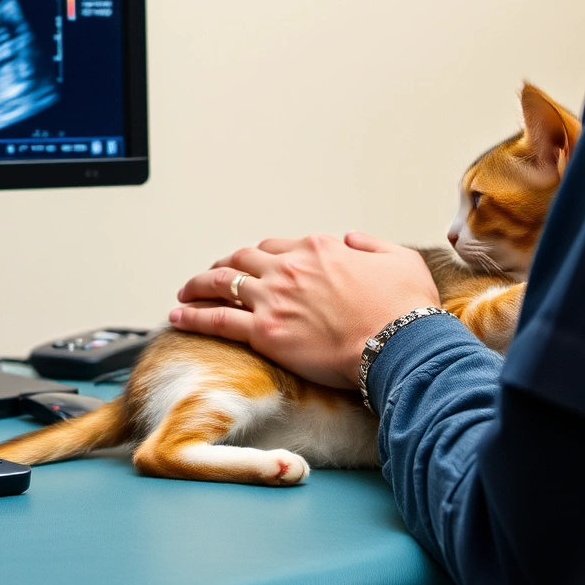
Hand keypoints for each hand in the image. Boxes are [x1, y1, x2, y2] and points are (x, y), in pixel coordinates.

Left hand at [168, 232, 440, 388]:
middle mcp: (291, 268)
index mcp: (320, 249)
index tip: (257, 266)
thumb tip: (352, 239)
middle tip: (213, 275)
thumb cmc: (406, 310)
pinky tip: (178, 317)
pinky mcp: (265, 332)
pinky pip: (217, 319)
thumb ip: (371, 245)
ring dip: (199, 285)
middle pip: (243, 259)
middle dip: (224, 265)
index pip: (278, 246)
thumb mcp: (400, 259)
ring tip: (185, 293)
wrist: (400, 344)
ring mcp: (274, 299)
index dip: (263, 256)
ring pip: (222, 282)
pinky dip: (193, 316)